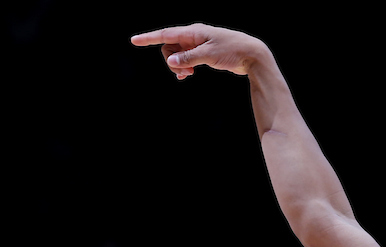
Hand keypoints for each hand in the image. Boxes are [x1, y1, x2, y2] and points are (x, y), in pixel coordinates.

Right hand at [131, 23, 266, 79]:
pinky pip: (186, 59)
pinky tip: (186, 75)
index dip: (149, 38)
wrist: (251, 54)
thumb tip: (171, 61)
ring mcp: (197, 44)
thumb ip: (189, 58)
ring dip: (178, 66)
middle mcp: (193, 36)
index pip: (166, 34)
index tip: (134, 40)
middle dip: (171, 61)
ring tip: (188, 75)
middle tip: (183, 73)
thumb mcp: (209, 55)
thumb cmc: (232, 51)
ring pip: (177, 54)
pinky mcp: (203, 53)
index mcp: (193, 32)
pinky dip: (183, 66)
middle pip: (170, 47)